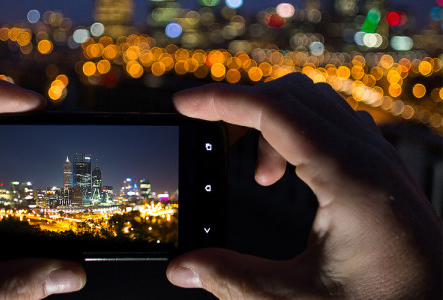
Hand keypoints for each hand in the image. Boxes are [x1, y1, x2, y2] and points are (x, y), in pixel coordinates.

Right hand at [167, 73, 441, 298]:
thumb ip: (233, 279)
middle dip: (242, 108)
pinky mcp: (378, 169)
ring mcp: (378, 159)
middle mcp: (368, 157)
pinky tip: (288, 174)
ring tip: (259, 176)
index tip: (184, 104)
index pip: (275, 113)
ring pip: (313, 106)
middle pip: (292, 95)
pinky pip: (330, 125)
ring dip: (271, 124)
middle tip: (212, 140)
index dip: (222, 102)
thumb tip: (182, 267)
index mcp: (351, 179)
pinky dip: (295, 134)